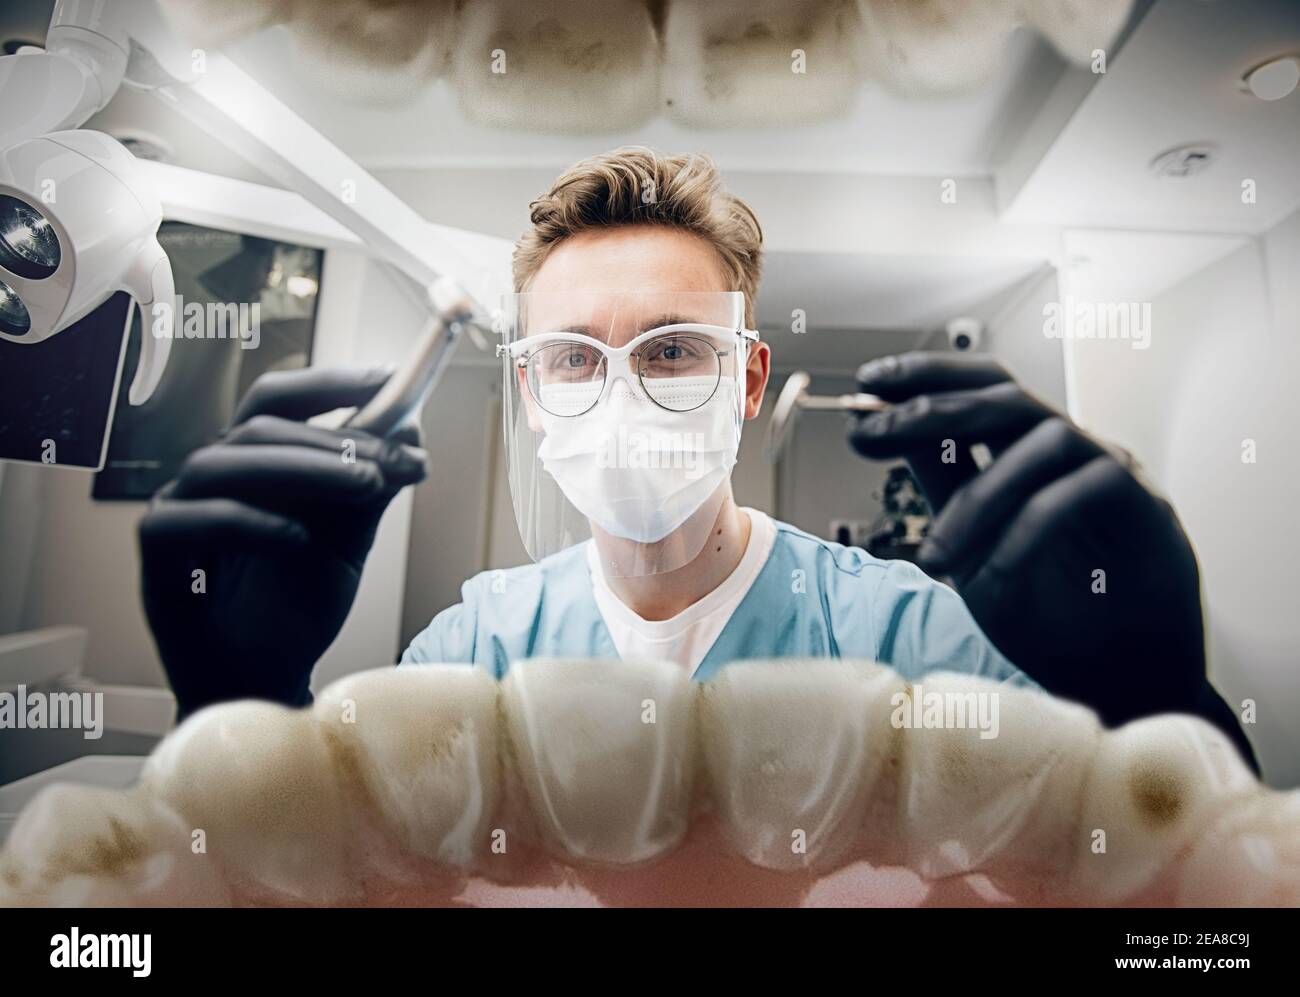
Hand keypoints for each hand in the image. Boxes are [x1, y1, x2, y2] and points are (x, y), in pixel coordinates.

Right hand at [139, 367, 426, 717]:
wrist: (265, 679)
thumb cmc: (297, 606)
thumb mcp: (350, 542)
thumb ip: (372, 489)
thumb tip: (411, 428)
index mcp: (255, 463)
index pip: (281, 401)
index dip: (332, 383)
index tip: (392, 379)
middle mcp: (213, 475)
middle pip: (260, 426)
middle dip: (337, 438)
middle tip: (397, 461)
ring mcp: (179, 508)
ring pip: (228, 461)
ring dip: (306, 469)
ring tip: (367, 488)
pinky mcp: (158, 553)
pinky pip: (195, 520)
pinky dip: (253, 523)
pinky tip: (299, 540)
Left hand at [847, 352, 1227, 733]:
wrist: (1116, 679)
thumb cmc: (1048, 612)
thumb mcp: (971, 546)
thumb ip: (942, 485)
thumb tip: (881, 427)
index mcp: (1027, 453)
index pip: (980, 389)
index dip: (925, 376)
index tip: (865, 383)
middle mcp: (1070, 450)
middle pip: (1007, 395)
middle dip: (932, 405)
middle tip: (872, 431)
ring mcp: (1111, 470)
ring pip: (1042, 441)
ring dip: (977, 499)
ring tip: (934, 561)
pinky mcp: (1145, 506)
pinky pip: (1078, 492)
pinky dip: (1026, 532)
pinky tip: (992, 577)